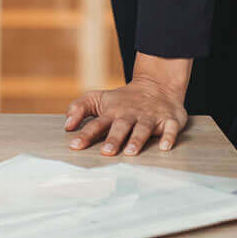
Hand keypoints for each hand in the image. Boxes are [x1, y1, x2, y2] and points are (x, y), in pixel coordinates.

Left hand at [64, 54, 190, 155]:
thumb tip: (67, 126)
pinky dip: (168, 137)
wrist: (156, 85)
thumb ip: (79, 108)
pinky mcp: (168, 119)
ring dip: (137, 139)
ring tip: (131, 152)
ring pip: (143, 128)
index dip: (85, 135)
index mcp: (112, 112)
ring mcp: (150, 117)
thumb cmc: (123, 99)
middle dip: (113, 139)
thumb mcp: (98, 98)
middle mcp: (130, 115)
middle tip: (106, 152)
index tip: (75, 146)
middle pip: (120, 127)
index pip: (96, 124)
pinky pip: (170, 129)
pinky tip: (164, 147)